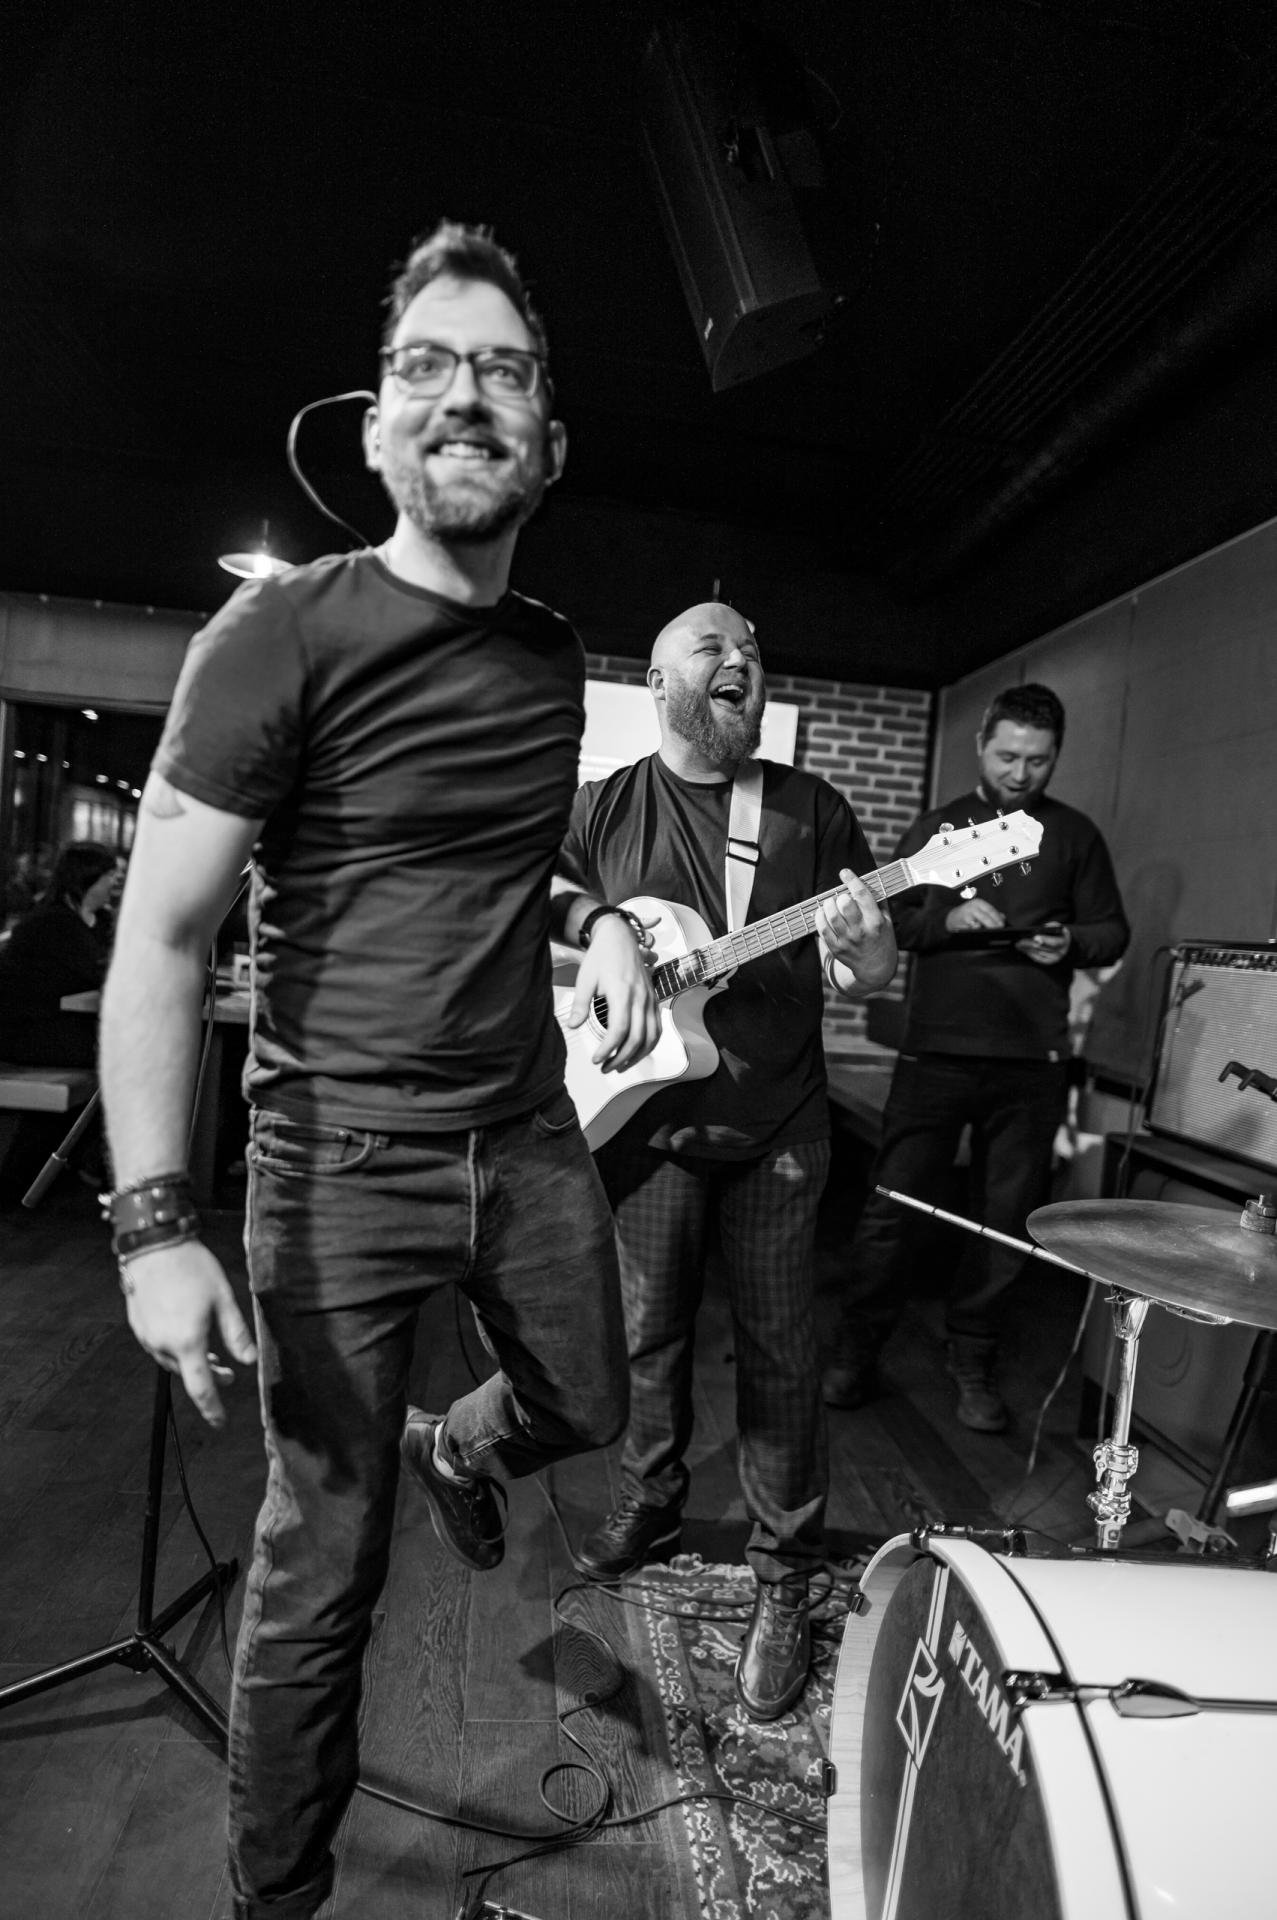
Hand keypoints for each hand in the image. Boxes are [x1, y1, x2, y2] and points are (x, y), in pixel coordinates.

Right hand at [122, 1238, 257, 1428]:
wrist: (153, 1245)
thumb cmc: (191, 1267)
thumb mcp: (223, 1298)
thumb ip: (236, 1334)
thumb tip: (250, 1361)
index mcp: (188, 1341)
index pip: (201, 1388)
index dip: (213, 1408)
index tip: (221, 1422)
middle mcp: (163, 1344)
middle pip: (186, 1374)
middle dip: (208, 1378)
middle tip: (228, 1375)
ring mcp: (147, 1336)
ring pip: (172, 1361)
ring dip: (191, 1363)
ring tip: (209, 1354)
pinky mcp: (138, 1325)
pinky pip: (159, 1346)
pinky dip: (176, 1348)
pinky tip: (187, 1334)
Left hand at [565, 916, 660, 1071]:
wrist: (619, 935)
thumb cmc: (602, 955)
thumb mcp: (585, 978)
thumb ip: (580, 1004)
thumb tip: (573, 1025)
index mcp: (622, 992)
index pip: (619, 1030)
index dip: (608, 1049)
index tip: (596, 1059)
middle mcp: (640, 997)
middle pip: (637, 1038)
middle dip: (621, 1058)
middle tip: (605, 1067)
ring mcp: (650, 998)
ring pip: (651, 1036)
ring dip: (637, 1055)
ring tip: (620, 1065)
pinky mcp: (653, 999)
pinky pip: (657, 1027)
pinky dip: (649, 1044)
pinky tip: (636, 1051)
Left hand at [816, 870, 896, 991]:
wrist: (876, 967)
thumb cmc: (881, 938)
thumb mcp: (887, 920)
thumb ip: (878, 901)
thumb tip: (867, 879)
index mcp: (876, 921)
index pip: (863, 896)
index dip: (852, 881)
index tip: (845, 872)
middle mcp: (862, 931)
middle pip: (845, 905)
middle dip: (841, 896)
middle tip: (841, 897)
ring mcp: (848, 941)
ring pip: (831, 915)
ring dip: (828, 904)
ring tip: (831, 903)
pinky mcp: (836, 948)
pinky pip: (822, 929)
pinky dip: (819, 917)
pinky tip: (822, 912)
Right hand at [945, 897, 1005, 933]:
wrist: (951, 918)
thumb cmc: (967, 914)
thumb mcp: (979, 910)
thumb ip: (991, 913)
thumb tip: (1002, 918)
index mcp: (978, 903)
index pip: (991, 910)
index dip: (997, 918)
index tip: (1003, 924)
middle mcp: (972, 907)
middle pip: (986, 917)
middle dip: (993, 924)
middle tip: (999, 929)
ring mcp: (967, 915)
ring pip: (979, 924)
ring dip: (985, 929)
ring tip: (991, 933)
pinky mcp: (962, 924)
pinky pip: (972, 928)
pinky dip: (977, 931)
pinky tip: (981, 934)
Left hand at [1017, 922, 1070, 965]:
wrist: (1062, 940)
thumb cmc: (1056, 932)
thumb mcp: (1055, 926)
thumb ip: (1050, 926)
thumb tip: (1041, 929)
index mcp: (1064, 940)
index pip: (1054, 942)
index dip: (1044, 940)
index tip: (1035, 937)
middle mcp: (1061, 951)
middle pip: (1044, 949)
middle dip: (1031, 944)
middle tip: (1020, 941)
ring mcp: (1055, 958)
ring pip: (1039, 954)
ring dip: (1027, 949)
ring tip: (1018, 944)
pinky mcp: (1049, 961)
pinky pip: (1038, 959)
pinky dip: (1029, 953)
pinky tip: (1023, 949)